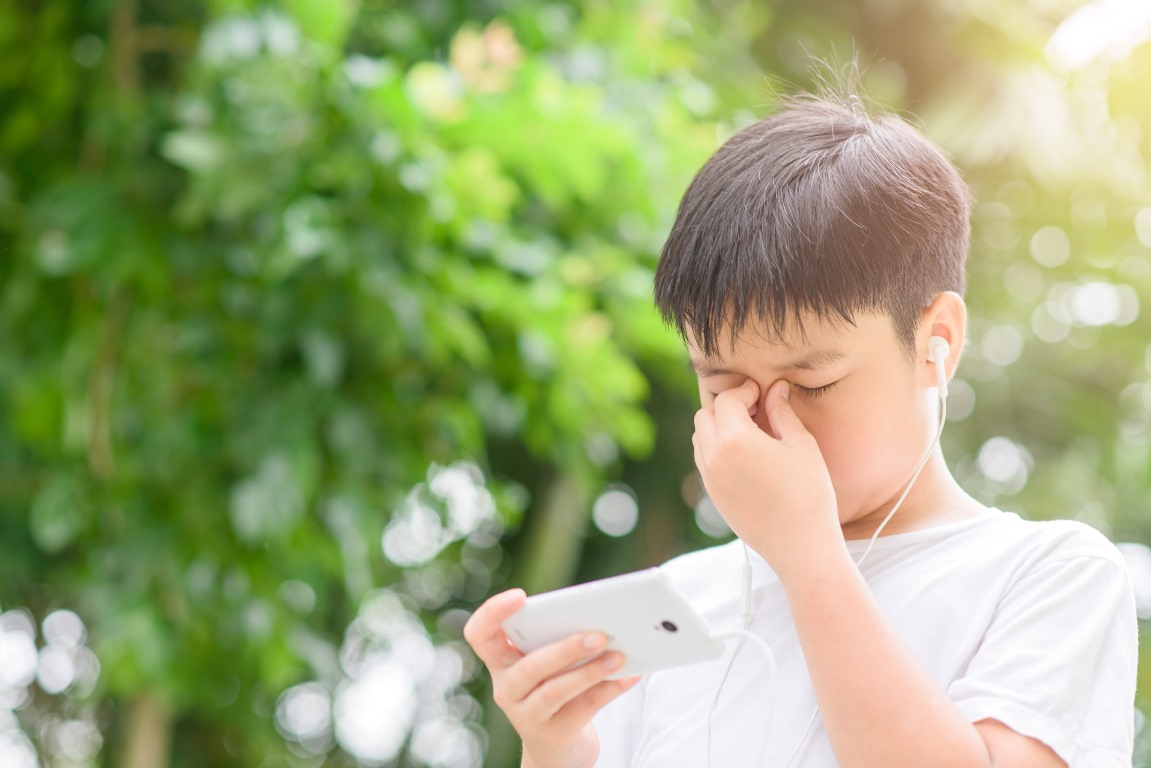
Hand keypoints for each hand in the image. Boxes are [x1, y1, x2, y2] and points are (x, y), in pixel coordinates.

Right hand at [463, 589, 640, 767]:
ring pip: (554, 691)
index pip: (479, 634)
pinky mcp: (552, 736)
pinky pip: (581, 709)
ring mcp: (526, 716)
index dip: (493, 612)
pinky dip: (608, 690)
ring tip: (618, 656)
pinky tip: (628, 677)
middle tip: (599, 635)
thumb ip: (560, 641)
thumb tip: (602, 621)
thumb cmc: (556, 690)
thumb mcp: (549, 665)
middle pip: (528, 667)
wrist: (559, 749)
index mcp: (501, 661)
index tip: (521, 596)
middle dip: (566, 649)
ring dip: (590, 671)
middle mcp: (506, 689)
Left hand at [692, 378, 839, 580]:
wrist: (800, 546)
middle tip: (754, 410)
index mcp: (735, 440)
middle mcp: (714, 458)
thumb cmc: (808, 493)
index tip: (761, 393)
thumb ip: (782, 412)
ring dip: (718, 428)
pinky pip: (704, 461)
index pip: (727, 400)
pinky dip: (716, 449)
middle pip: (705, 416)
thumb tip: (776, 389)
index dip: (744, 391)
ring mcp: (709, 479)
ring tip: (749, 433)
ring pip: (699, 439)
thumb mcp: (801, 445)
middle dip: (726, 407)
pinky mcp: (713, 496)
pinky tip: (744, 456)